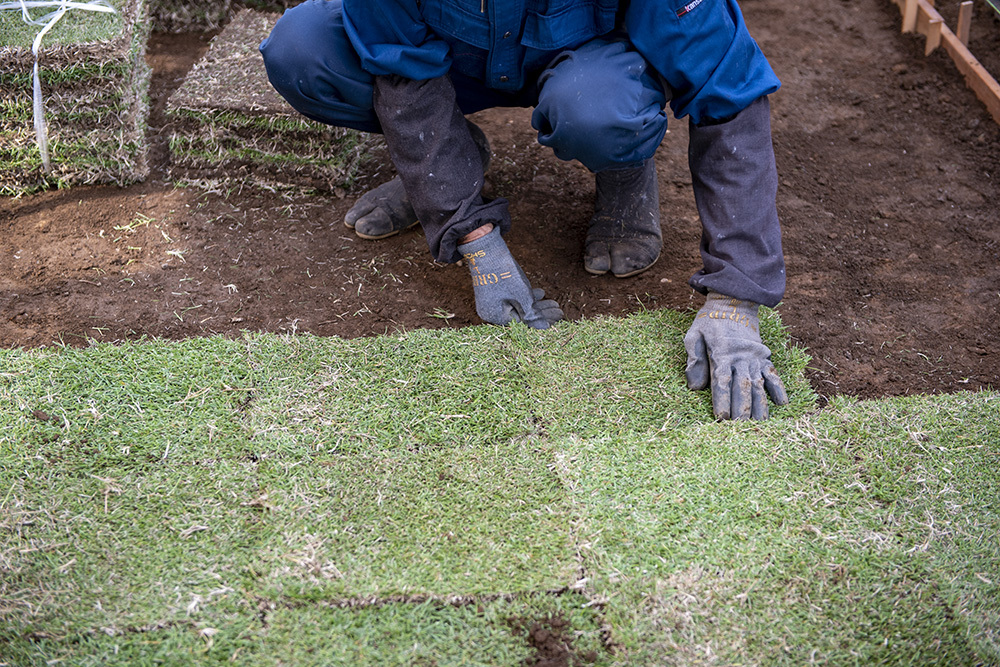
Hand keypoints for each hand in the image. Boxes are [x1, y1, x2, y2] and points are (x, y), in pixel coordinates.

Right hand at [458, 226, 562, 328]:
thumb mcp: (522, 295)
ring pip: (519, 307)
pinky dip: (526, 297)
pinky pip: (513, 299)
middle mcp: (492, 313)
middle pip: (522, 316)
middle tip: (559, 311)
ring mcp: (491, 302)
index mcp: (496, 317)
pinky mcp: (494, 293)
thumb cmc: (504, 274)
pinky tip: (541, 293)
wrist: (486, 250)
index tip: (558, 317)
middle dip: (542, 312)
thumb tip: (545, 328)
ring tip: (553, 302)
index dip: (543, 321)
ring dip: (536, 304)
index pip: (524, 324)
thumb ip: (533, 313)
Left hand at [684, 292, 787, 419]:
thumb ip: (694, 360)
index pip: (721, 382)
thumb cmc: (709, 322)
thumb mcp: (694, 336)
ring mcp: (754, 358)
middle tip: (741, 429)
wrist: (733, 303)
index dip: (722, 401)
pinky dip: (779, 388)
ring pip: (759, 385)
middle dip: (742, 410)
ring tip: (761, 424)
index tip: (720, 418)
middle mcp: (740, 358)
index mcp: (721, 354)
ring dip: (760, 406)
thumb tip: (694, 387)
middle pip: (742, 387)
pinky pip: (773, 374)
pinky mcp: (763, 356)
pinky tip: (783, 404)